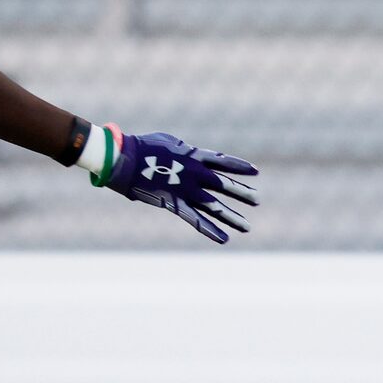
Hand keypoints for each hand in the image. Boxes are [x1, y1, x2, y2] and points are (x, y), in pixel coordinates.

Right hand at [101, 131, 259, 243]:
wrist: (126, 158)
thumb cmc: (142, 146)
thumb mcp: (167, 143)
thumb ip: (180, 151)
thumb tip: (184, 154)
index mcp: (194, 156)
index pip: (223, 161)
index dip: (240, 167)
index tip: (255, 171)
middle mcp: (195, 174)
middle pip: (224, 185)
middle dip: (242, 194)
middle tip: (257, 201)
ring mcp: (186, 190)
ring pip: (215, 206)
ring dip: (231, 217)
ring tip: (246, 227)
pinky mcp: (174, 204)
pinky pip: (195, 220)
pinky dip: (210, 230)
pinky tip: (225, 239)